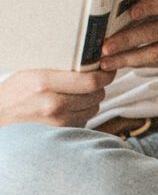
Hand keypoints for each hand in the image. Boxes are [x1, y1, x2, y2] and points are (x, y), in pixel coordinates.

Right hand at [0, 68, 115, 126]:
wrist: (0, 116)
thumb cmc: (14, 92)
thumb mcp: (30, 73)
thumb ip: (56, 69)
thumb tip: (86, 62)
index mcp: (44, 83)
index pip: (90, 81)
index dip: (105, 75)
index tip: (109, 69)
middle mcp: (54, 104)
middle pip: (96, 95)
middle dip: (100, 86)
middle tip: (96, 79)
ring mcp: (60, 121)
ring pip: (94, 109)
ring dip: (93, 100)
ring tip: (82, 93)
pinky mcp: (63, 133)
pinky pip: (85, 120)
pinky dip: (84, 112)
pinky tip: (73, 106)